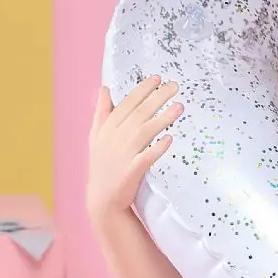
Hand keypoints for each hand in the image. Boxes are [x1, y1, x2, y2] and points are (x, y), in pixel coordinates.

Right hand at [87, 77, 181, 224]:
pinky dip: (157, 148)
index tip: (157, 78)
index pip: (127, 104)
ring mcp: (123, 154)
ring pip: (144, 131)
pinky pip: (146, 157)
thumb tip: (103, 88)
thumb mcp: (97, 136)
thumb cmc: (102, 165)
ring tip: (180, 107)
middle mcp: (114, 138)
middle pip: (139, 113)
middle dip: (157, 97)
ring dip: (162, 118)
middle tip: (175, 85)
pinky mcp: (131, 171)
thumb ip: (101, 112)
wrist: (102, 198)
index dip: (142, 90)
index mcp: (107, 128)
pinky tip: (169, 139)